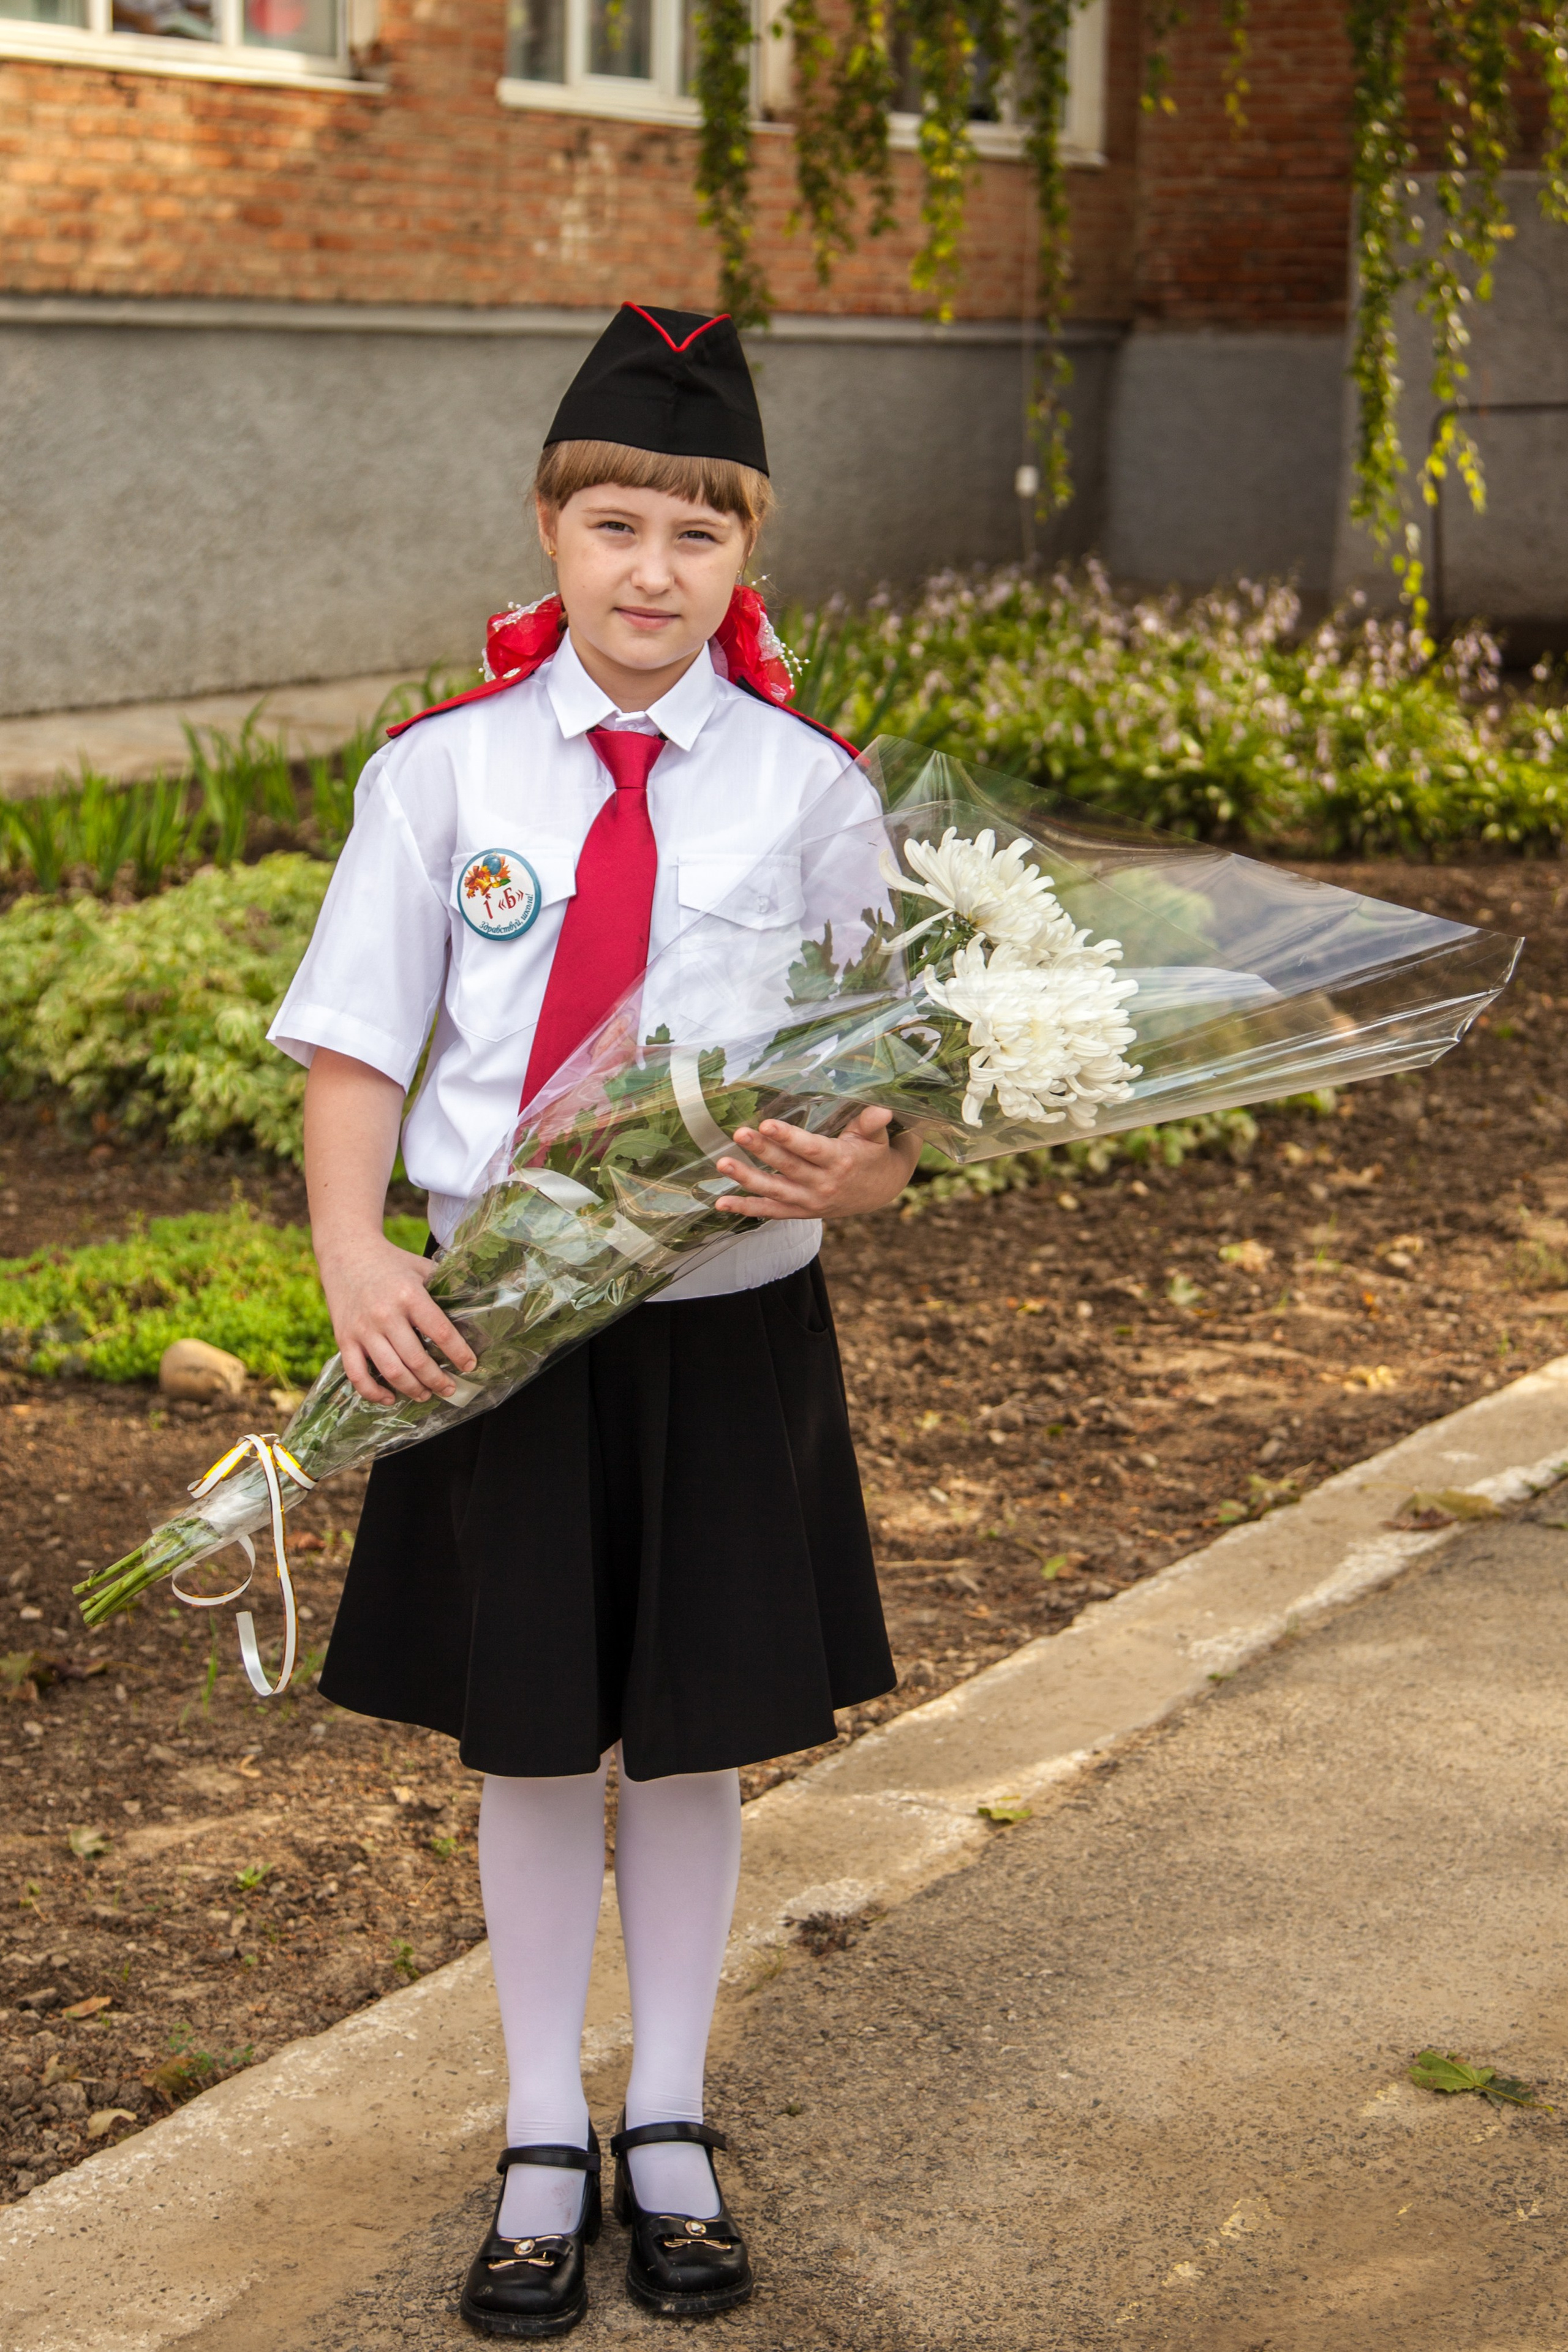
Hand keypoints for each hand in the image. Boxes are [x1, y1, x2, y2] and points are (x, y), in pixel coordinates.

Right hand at [317, 1231, 478, 1405]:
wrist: (346, 1253)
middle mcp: (385, 1314)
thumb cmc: (391, 1263)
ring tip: (426, 1394)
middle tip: (450, 1388)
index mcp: (409, 1295)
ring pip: (391, 1371)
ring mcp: (363, 1329)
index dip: (459, 1354)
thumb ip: (445, 1287)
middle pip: (417, 1360)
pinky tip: (390, 1398)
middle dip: (438, 1380)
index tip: (470, 1365)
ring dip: (413, 1389)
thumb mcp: (422, 1267)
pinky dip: (373, 1392)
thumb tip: (476, 1307)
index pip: (440, 1332)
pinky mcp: (344, 1340)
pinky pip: (357, 1375)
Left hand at [714, 1108, 920, 1222]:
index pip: (810, 1149)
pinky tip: (721, 1203)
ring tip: (722, 1164)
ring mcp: (810, 1202)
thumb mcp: (876, 1138)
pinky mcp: (801, 1212)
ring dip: (746, 1179)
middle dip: (761, 1151)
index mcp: (841, 1161)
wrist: (880, 1192)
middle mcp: (823, 1185)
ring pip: (774, 1191)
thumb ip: (871, 1123)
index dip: (788, 1137)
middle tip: (739, 1134)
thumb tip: (883, 1109)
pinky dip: (746, 1208)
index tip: (766, 1123)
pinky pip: (771, 1212)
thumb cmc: (874, 1155)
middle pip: (787, 1167)